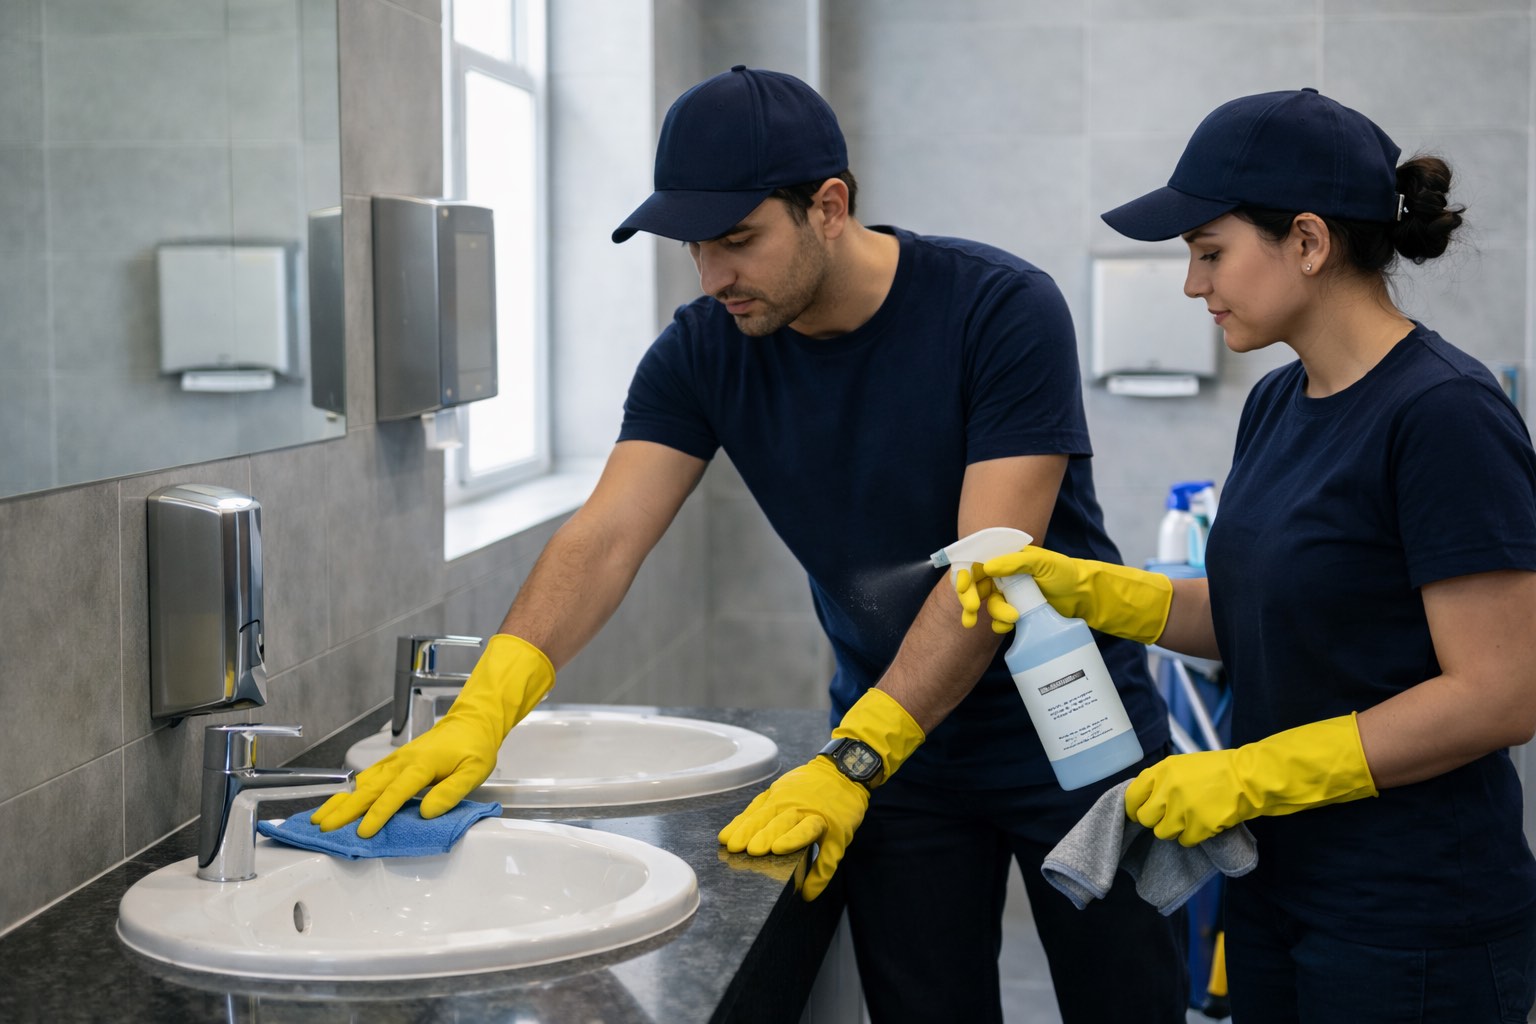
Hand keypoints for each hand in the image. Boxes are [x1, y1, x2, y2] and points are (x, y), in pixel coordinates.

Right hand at [311, 634, 553, 836]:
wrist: (472, 722)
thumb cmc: (474, 748)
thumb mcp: (474, 771)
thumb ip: (451, 792)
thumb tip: (427, 812)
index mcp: (421, 765)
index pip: (395, 794)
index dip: (378, 814)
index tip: (363, 833)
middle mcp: (402, 761)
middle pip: (369, 788)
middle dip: (345, 809)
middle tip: (323, 828)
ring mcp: (396, 760)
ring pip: (363, 782)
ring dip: (341, 800)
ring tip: (320, 818)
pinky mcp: (394, 761)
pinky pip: (368, 777)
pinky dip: (350, 791)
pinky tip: (339, 802)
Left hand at [718, 688, 924, 900]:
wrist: (845, 772)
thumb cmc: (807, 787)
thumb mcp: (780, 791)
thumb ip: (758, 811)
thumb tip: (728, 836)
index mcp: (782, 799)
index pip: (760, 814)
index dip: (744, 828)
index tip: (728, 842)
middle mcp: (799, 807)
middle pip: (780, 820)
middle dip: (764, 834)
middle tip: (749, 849)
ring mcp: (821, 819)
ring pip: (805, 829)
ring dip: (791, 840)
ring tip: (776, 851)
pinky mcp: (839, 833)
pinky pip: (830, 855)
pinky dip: (821, 875)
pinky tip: (809, 890)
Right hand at [965, 546, 1173, 644]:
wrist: (1084, 596)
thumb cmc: (1066, 573)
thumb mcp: (1042, 562)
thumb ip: (1015, 562)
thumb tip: (988, 567)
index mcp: (1006, 558)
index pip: (976, 565)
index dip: (965, 577)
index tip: (964, 590)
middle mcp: (1004, 575)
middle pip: (977, 587)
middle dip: (970, 600)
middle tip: (972, 612)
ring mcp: (1010, 593)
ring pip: (989, 604)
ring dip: (992, 613)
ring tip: (1010, 619)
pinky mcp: (1017, 610)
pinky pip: (1000, 618)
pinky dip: (1000, 623)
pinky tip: (1007, 626)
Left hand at [1125, 714, 1376, 845]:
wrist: (1250, 779)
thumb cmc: (1218, 770)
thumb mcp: (1184, 765)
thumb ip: (1161, 780)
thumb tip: (1143, 798)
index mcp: (1162, 771)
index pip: (1132, 796)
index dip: (1134, 808)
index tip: (1140, 812)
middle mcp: (1167, 789)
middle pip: (1145, 818)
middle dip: (1156, 820)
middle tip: (1170, 817)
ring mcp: (1182, 809)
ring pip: (1163, 833)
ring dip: (1175, 830)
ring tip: (1190, 819)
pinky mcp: (1199, 826)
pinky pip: (1185, 841)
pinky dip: (1193, 837)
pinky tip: (1204, 824)